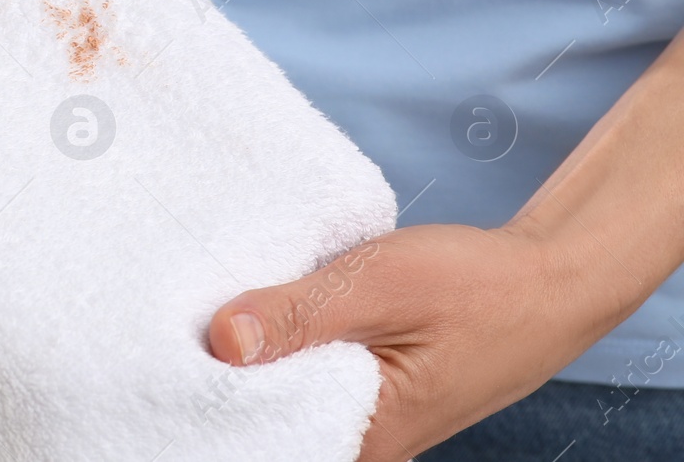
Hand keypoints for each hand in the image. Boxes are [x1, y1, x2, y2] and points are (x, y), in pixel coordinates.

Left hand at [206, 223, 620, 460]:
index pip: (261, 435)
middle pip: (267, 420)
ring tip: (219, 309)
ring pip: (287, 398)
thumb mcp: (382, 286)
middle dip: (227, 376)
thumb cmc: (479, 285)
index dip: (212, 396)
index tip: (173, 351)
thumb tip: (222, 341)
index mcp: (366, 437)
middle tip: (186, 319)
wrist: (551, 280)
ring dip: (257, 359)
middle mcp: (365, 443)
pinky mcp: (372, 392)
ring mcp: (370, 420)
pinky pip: (311, 381)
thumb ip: (301, 315)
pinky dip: (287, 350)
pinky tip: (263, 314)